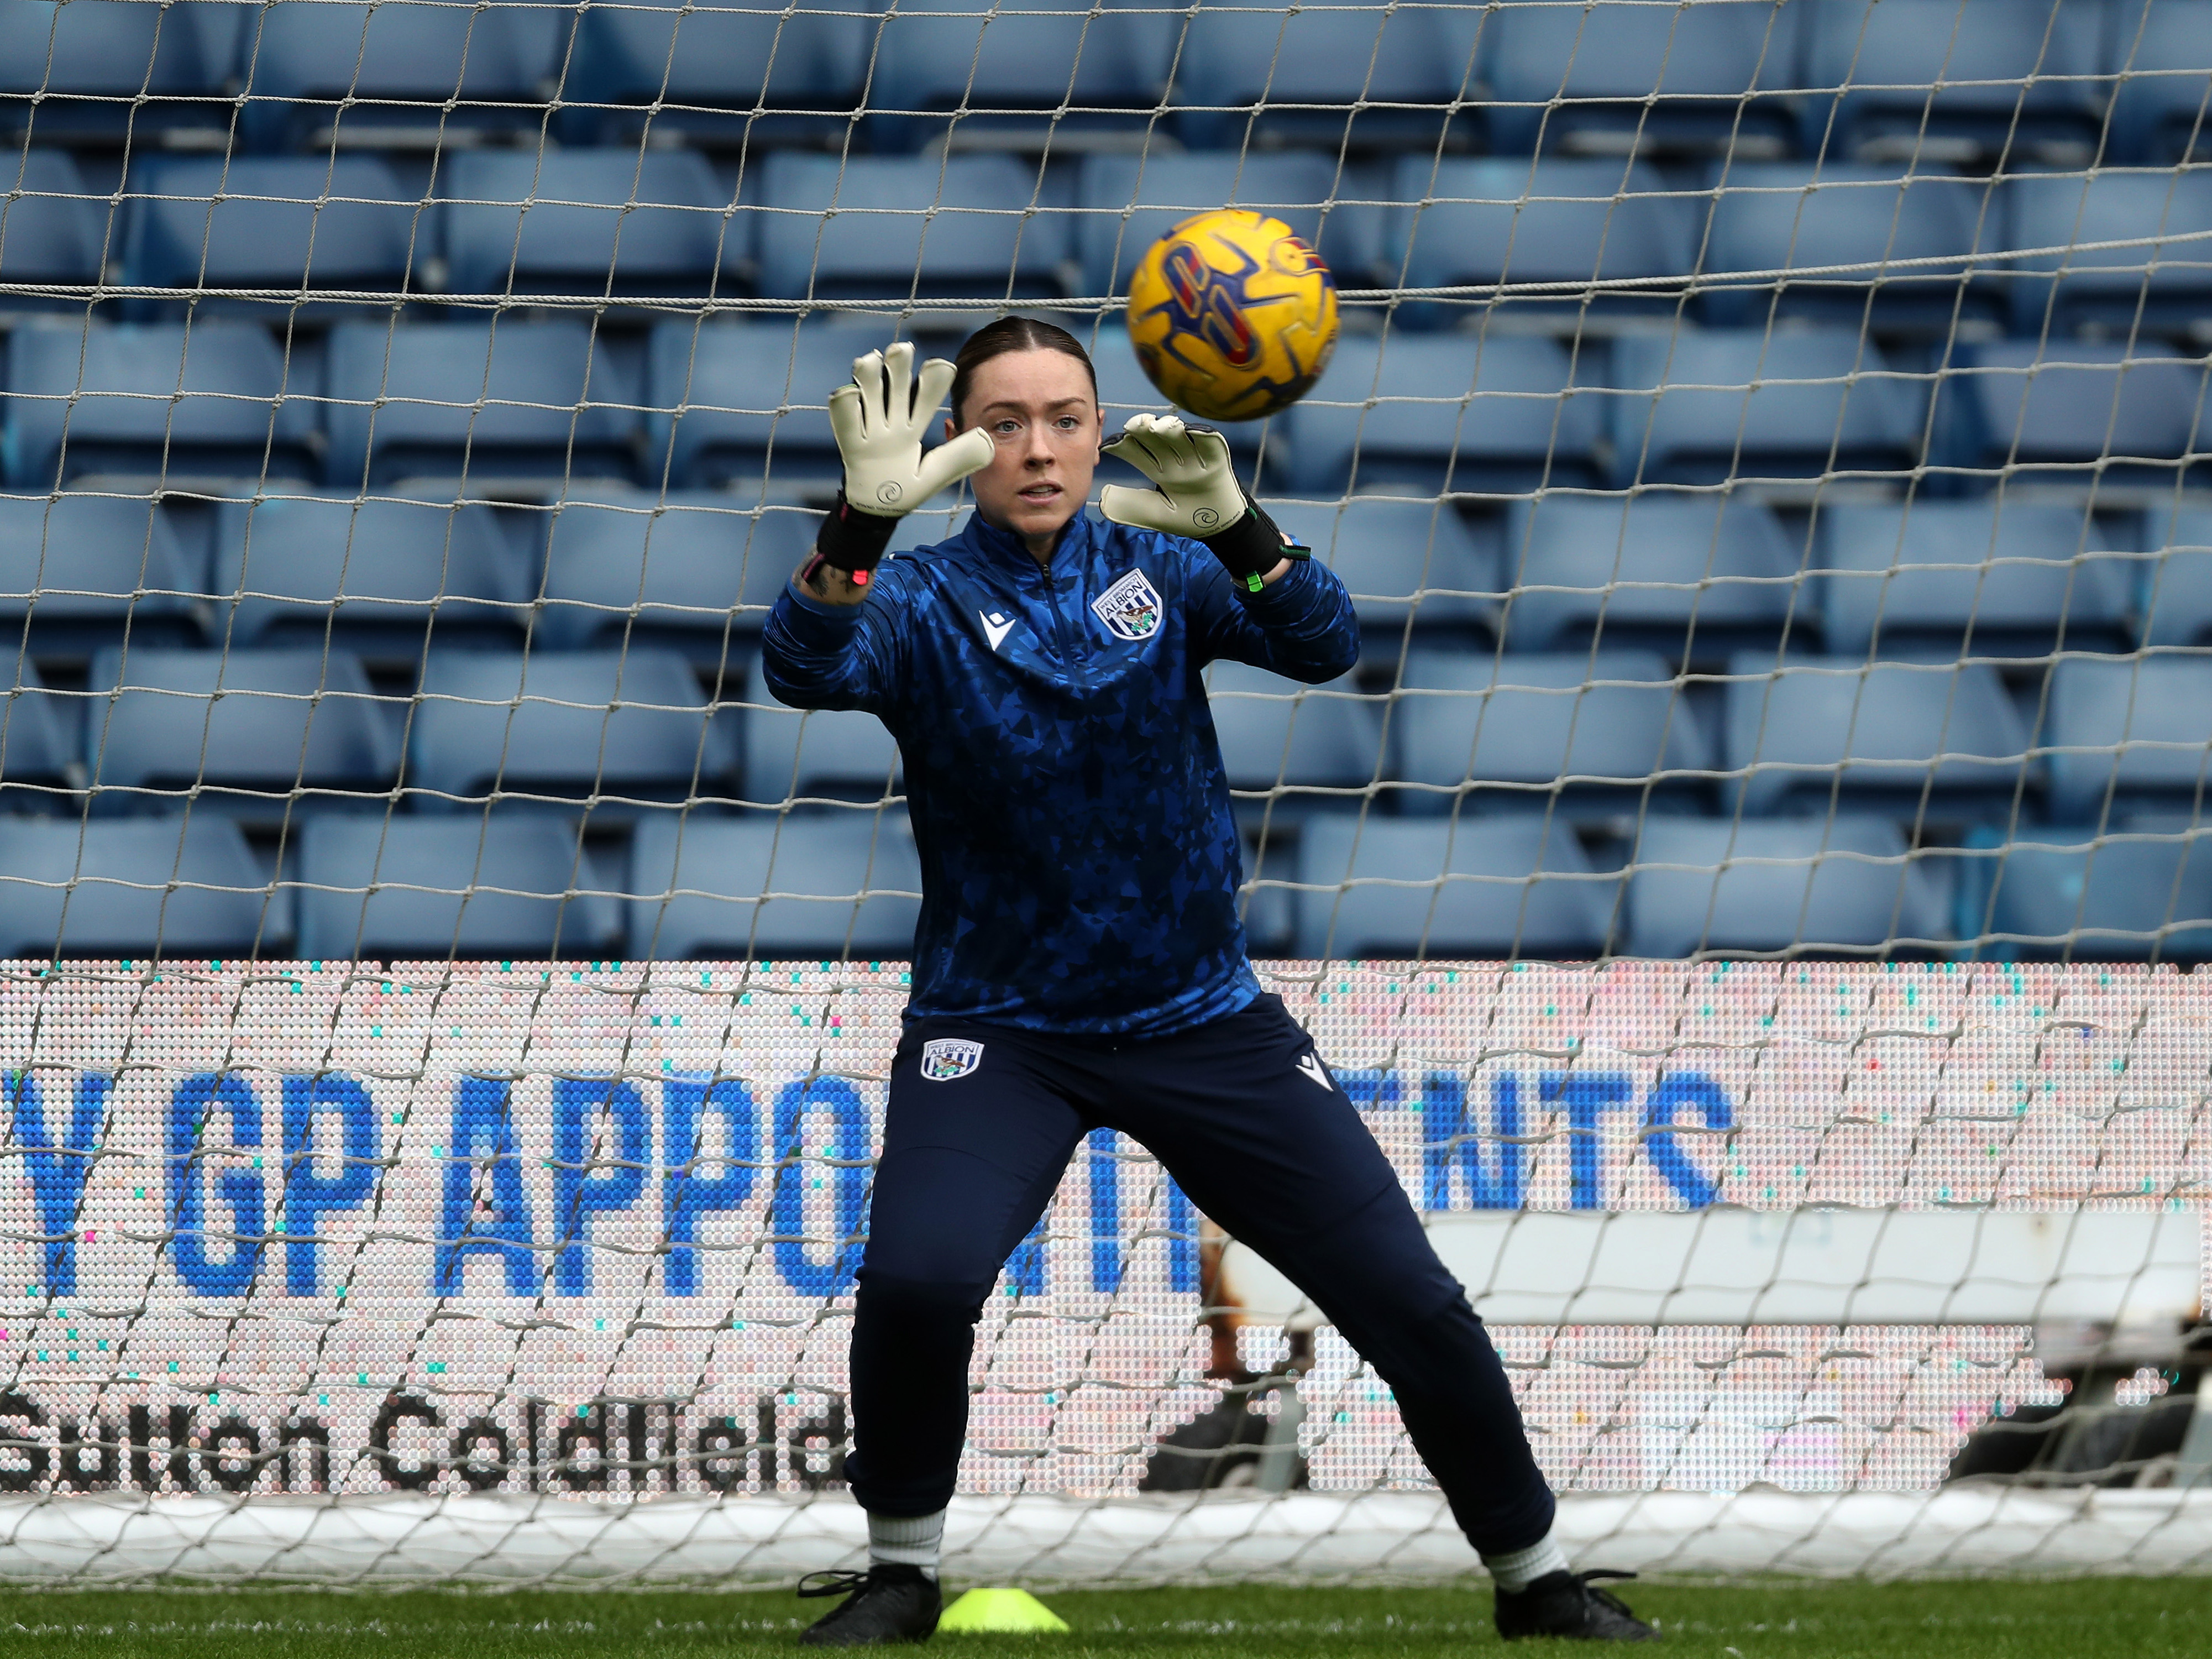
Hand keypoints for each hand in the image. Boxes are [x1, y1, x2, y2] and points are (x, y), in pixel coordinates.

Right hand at [828, 341, 992, 517]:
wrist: (878, 512)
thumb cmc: (906, 489)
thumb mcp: (935, 475)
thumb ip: (958, 458)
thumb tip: (988, 440)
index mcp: (911, 427)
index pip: (924, 400)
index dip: (932, 383)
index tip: (943, 366)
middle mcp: (890, 423)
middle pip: (894, 390)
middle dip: (897, 368)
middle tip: (902, 348)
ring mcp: (870, 432)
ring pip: (869, 398)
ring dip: (869, 379)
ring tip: (870, 359)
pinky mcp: (851, 446)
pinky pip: (846, 425)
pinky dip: (845, 409)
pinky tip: (848, 394)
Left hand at [1100, 412, 1298, 592]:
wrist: (1220, 528)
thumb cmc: (1188, 519)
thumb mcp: (1156, 516)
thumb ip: (1131, 507)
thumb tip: (1103, 496)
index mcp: (1159, 470)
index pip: (1137, 453)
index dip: (1123, 446)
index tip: (1109, 445)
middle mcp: (1175, 459)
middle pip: (1156, 440)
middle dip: (1144, 430)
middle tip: (1132, 425)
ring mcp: (1196, 457)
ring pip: (1180, 437)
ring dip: (1170, 429)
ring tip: (1158, 427)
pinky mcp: (1217, 458)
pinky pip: (1209, 444)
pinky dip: (1201, 436)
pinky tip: (1190, 431)